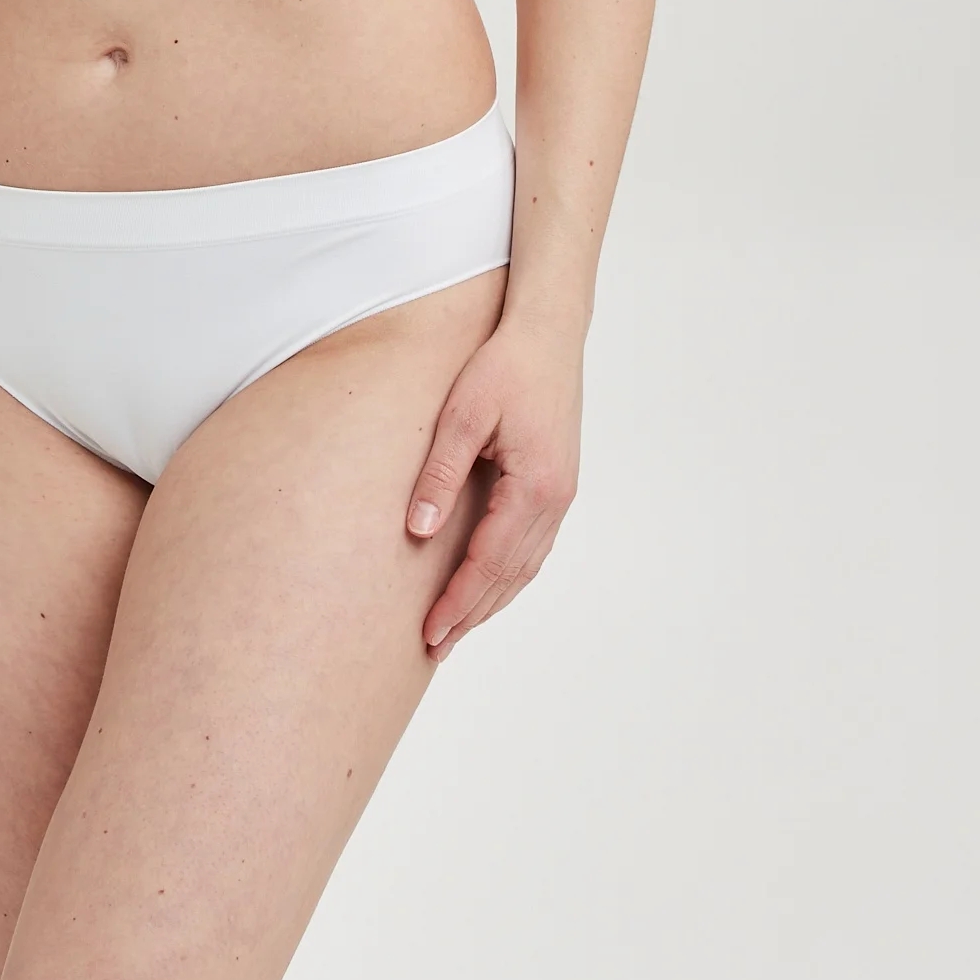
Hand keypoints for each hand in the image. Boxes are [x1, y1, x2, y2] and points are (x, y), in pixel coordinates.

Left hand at [405, 314, 583, 657]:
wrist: (549, 333)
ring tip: (456, 628)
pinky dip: (508, 575)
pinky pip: (532, 547)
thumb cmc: (504, 366)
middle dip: (472, 614)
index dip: (458, 602)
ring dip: (491, 600)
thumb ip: (441, 473)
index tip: (429, 632)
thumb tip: (418, 531)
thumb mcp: (463, 415)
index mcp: (536, 487)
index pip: (490, 562)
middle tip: (434, 646)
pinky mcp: (556, 485)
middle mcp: (555, 500)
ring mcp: (561, 495)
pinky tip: (487, 584)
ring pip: (525, 566)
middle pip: (510, 576)